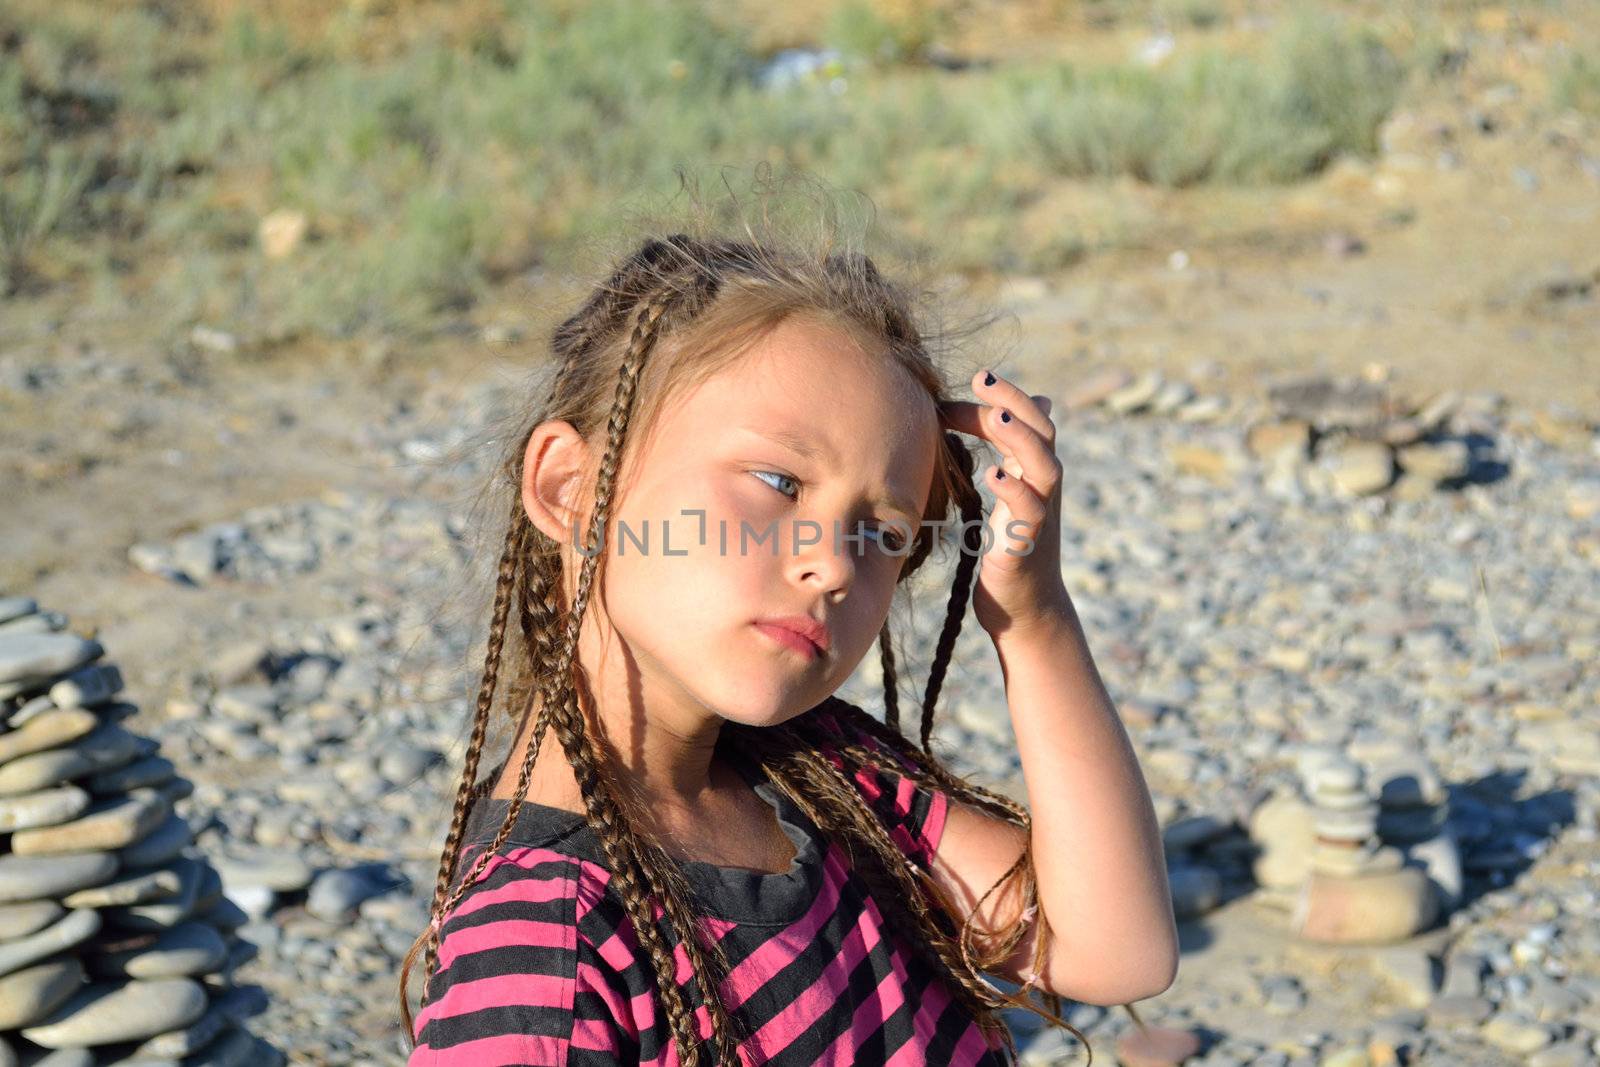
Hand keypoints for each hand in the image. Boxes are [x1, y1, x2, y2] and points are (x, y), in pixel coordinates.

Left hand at [939, 370, 1073, 638]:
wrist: (1027, 609)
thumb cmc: (1011, 548)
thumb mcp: (1009, 494)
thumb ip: (1008, 454)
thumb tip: (1005, 409)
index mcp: (1034, 473)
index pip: (1026, 421)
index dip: (998, 400)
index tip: (965, 388)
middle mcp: (1043, 489)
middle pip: (1042, 432)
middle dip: (1015, 401)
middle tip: (984, 377)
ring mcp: (1041, 516)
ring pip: (1045, 468)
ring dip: (1021, 440)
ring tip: (997, 417)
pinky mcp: (1029, 545)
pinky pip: (1030, 513)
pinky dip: (1015, 491)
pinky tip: (993, 475)